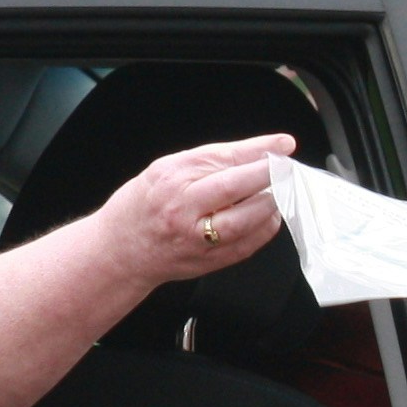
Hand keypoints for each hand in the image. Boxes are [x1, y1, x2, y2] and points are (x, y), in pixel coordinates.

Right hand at [90, 135, 293, 287]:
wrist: (119, 251)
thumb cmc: (140, 207)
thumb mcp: (166, 169)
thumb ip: (208, 161)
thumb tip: (255, 152)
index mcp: (173, 178)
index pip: (225, 158)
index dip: (260, 150)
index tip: (283, 145)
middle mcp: (184, 208)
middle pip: (238, 186)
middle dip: (270, 175)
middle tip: (287, 168)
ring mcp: (197, 238)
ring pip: (248, 219)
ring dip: (271, 203)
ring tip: (276, 192)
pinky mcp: (209, 261)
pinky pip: (248, 244)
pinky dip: (265, 228)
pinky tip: (267, 216)